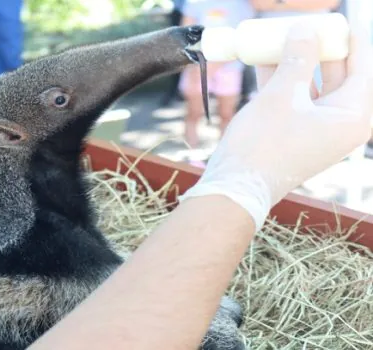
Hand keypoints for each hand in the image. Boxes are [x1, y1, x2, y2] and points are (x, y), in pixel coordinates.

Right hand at [179, 21, 372, 230]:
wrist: (236, 186)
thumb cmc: (263, 145)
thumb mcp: (281, 95)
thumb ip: (297, 58)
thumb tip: (306, 29)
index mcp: (352, 117)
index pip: (362, 68)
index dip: (352, 40)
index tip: (341, 20)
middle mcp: (339, 125)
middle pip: (337, 76)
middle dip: (317, 49)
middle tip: (304, 27)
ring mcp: (317, 131)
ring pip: (311, 87)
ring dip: (294, 63)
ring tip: (277, 40)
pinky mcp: (295, 135)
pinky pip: (294, 101)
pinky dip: (281, 82)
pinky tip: (263, 62)